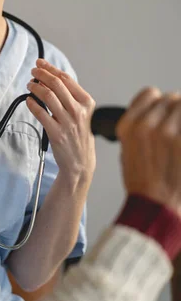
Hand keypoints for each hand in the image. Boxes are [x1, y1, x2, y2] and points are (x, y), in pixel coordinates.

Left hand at [26, 59, 95, 181]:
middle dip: (41, 74)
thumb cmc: (79, 135)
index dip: (51, 68)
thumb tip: (50, 78)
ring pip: (48, 96)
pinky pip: (41, 114)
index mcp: (86, 102)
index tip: (40, 63)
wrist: (80, 162)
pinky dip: (32, 104)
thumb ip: (70, 97)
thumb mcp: (82, 113)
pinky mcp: (56, 134)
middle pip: (56, 84)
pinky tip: (28, 100)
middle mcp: (78, 111)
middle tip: (33, 71)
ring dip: (35, 87)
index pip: (66, 79)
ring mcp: (68, 123)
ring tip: (29, 85)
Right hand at [116, 87, 180, 214]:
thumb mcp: (126, 150)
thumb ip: (138, 126)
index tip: (161, 112)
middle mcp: (146, 125)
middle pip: (171, 99)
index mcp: (128, 126)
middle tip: (175, 130)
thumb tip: (156, 112)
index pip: (149, 94)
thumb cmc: (143, 182)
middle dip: (174, 112)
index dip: (157, 103)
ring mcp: (169, 132)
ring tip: (179, 137)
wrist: (156, 206)